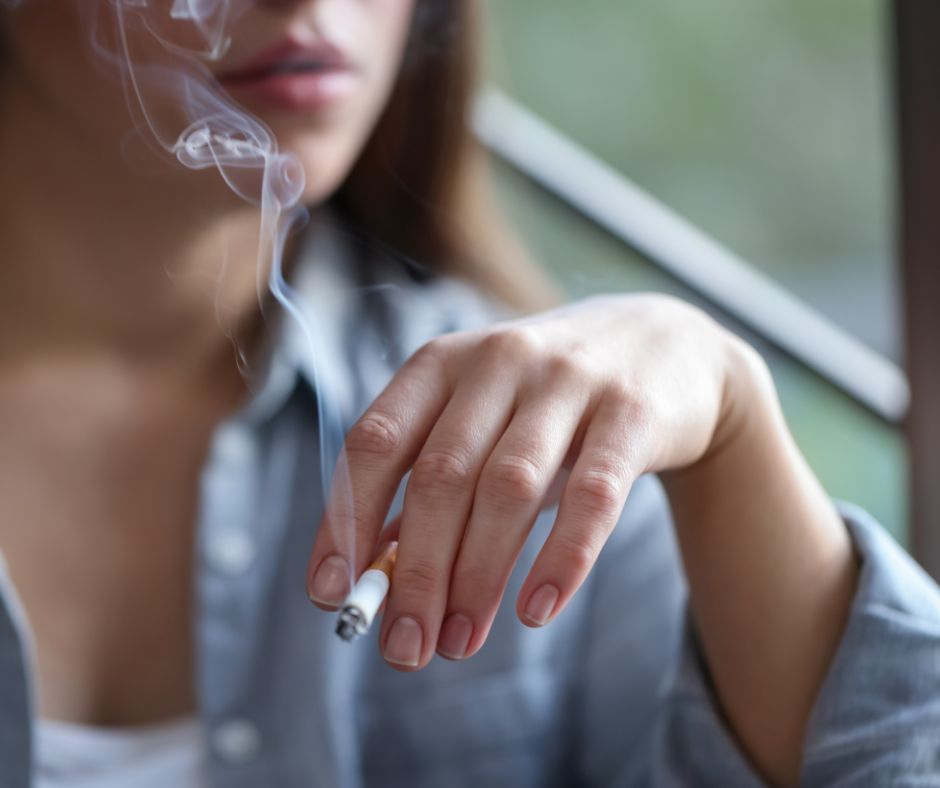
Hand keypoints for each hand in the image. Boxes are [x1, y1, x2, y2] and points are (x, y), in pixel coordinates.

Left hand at [306, 294, 746, 669]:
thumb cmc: (548, 400)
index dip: (345, 520)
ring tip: (459, 642)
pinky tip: (535, 611)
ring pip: (508, 489)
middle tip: (405, 647)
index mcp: (442, 364)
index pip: (374, 442)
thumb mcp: (480, 418)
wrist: (665, 347)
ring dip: (476, 576)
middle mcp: (498, 361)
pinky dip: (561, 559)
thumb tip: (372, 570)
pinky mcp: (630, 411)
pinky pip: (593, 495)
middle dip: (415, 572)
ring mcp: (568, 381)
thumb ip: (427, 481)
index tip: (331, 594)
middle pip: (439, 477)